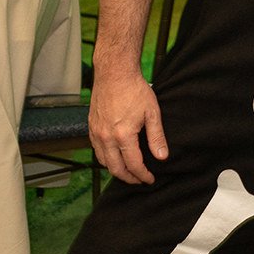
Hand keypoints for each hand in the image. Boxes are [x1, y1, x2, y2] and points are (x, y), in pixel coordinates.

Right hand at [89, 64, 168, 183]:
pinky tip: (115, 156)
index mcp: (123, 135)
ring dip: (115, 170)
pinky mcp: (91, 127)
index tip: (150, 179)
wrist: (114, 73)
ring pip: (103, 161)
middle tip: (139, 180)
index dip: (143, 175)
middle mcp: (106, 137)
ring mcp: (96, 133)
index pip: (134, 165)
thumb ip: (157, 137)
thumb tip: (162, 157)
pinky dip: (105, 158)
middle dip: (128, 178)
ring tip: (128, 171)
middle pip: (115, 169)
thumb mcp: (152, 113)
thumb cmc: (134, 90)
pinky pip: (96, 150)